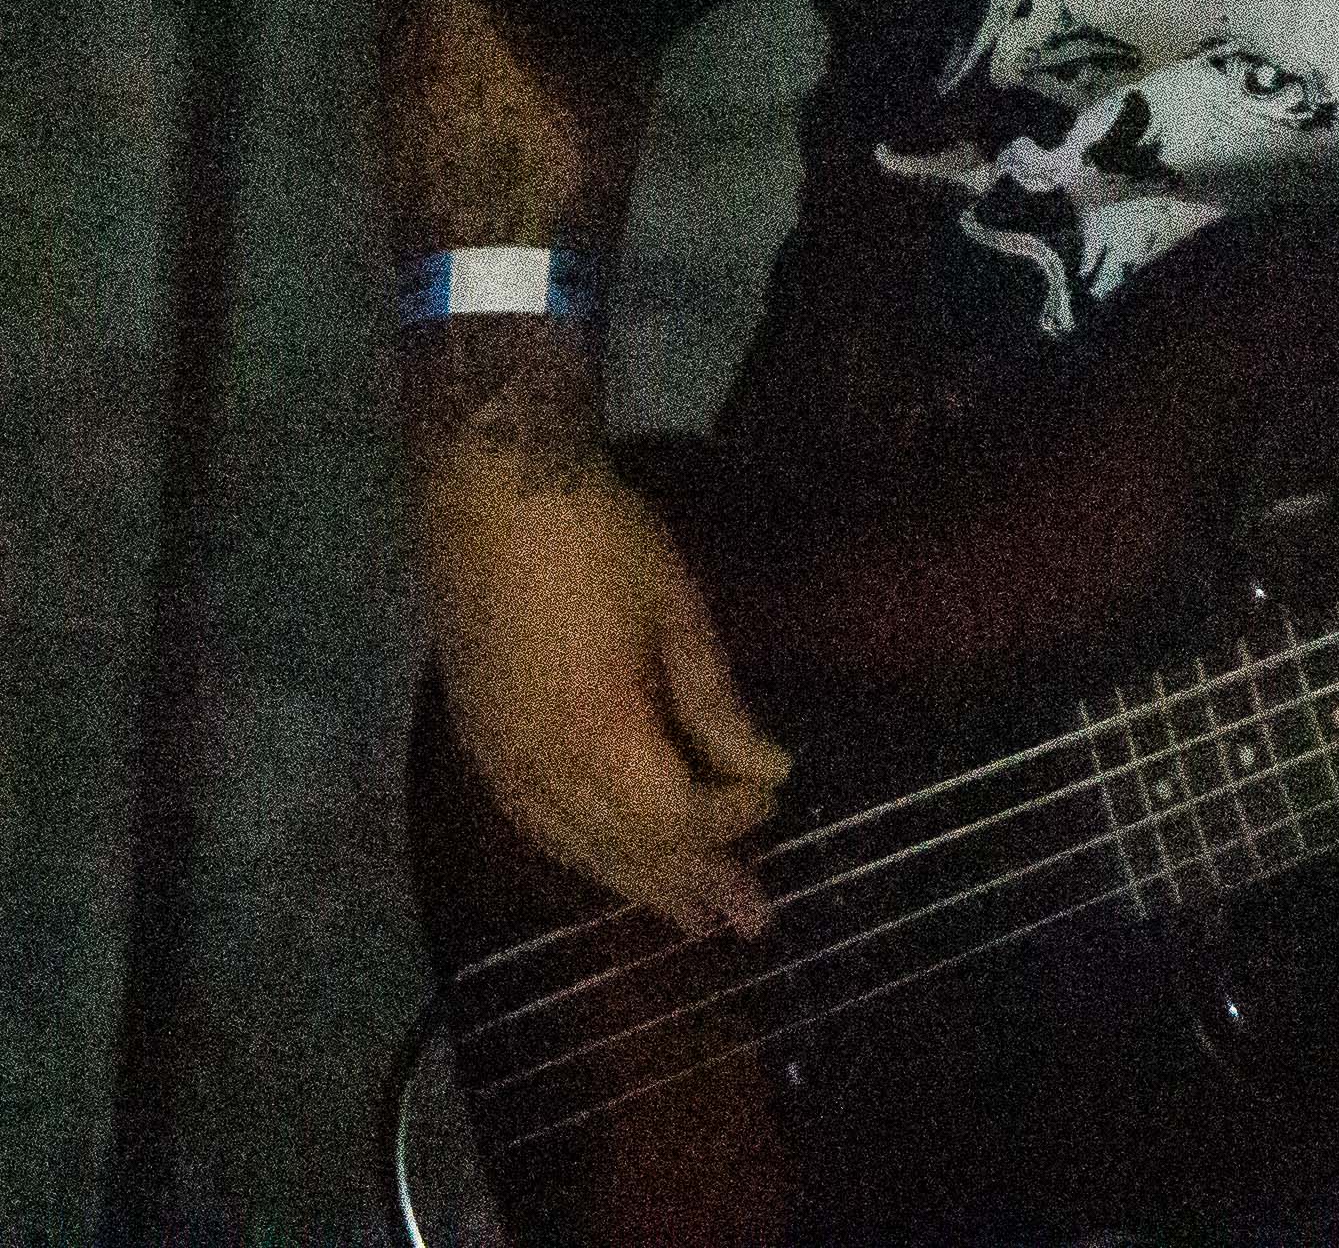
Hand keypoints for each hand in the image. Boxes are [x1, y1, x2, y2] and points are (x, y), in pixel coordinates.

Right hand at [419, 457, 789, 936]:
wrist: (491, 498)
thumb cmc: (601, 544)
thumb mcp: (680, 616)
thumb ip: (718, 706)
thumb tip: (768, 770)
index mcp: (601, 739)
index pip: (677, 818)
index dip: (730, 820)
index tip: (773, 799)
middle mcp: (542, 773)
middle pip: (624, 853)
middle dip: (690, 887)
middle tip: (744, 926)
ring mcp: (500, 765)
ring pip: (575, 850)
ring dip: (635, 885)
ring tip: (687, 917)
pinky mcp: (478, 747)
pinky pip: (536, 828)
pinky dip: (581, 855)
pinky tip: (606, 863)